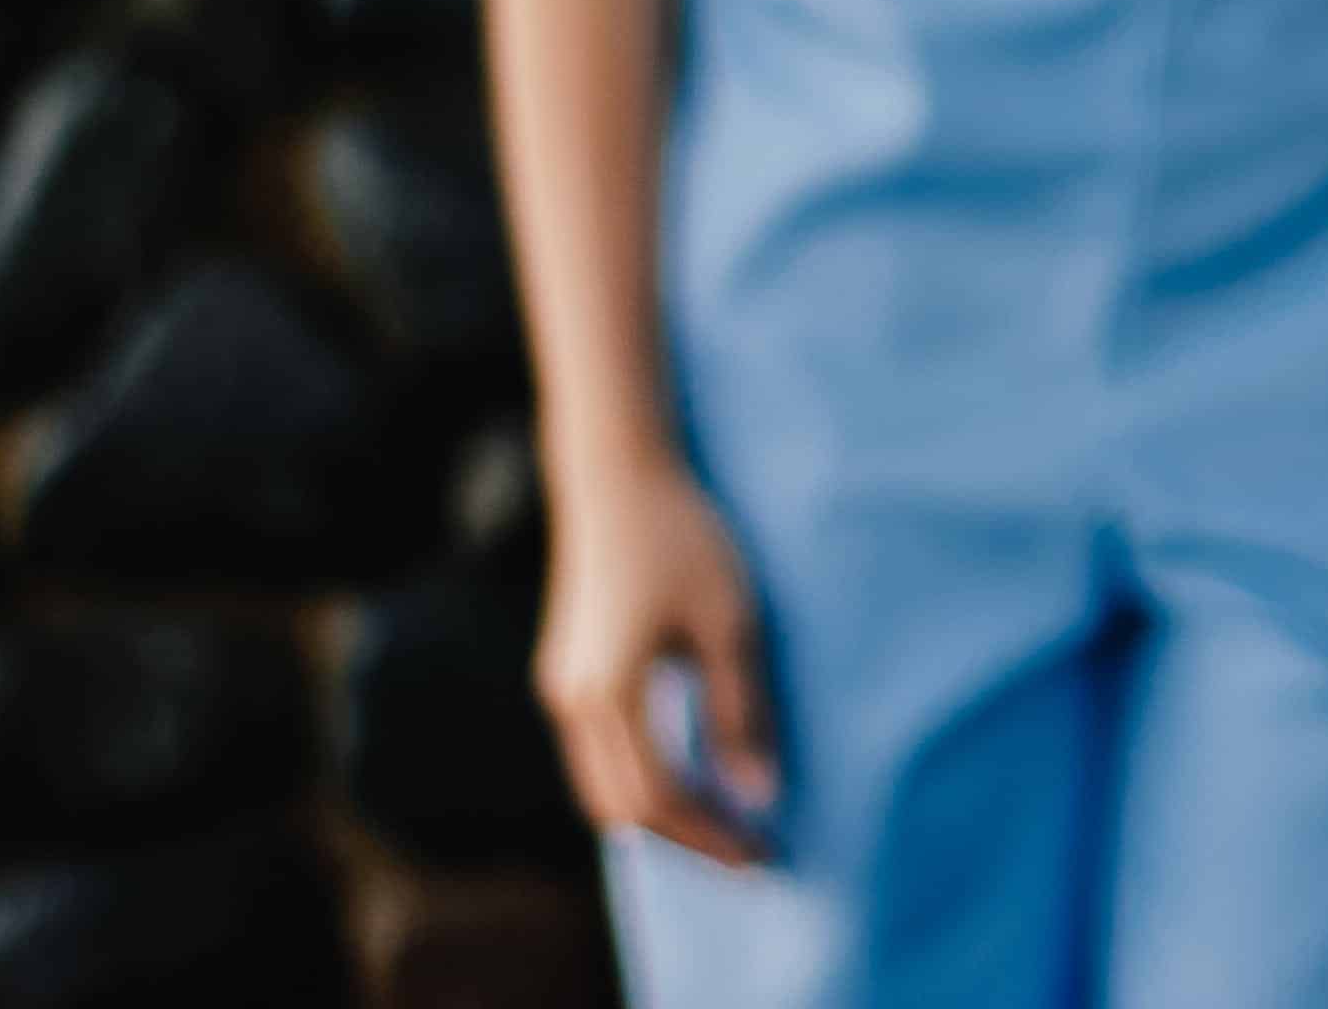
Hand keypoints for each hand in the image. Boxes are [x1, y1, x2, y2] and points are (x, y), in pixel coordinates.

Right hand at [535, 444, 780, 866]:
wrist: (618, 475)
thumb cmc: (684, 536)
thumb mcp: (731, 621)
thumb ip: (741, 711)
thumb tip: (760, 794)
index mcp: (610, 692)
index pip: (660, 798)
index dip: (712, 835)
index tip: (764, 853)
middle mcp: (573, 700)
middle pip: (623, 808)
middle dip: (687, 839)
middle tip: (751, 853)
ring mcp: (562, 687)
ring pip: (603, 787)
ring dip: (662, 815)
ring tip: (727, 824)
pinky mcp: (567, 672)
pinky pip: (598, 755)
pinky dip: (642, 780)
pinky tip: (691, 776)